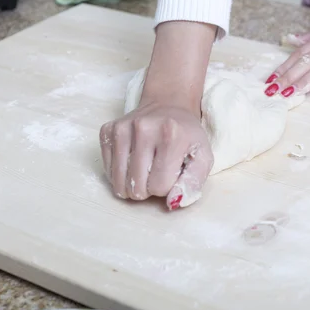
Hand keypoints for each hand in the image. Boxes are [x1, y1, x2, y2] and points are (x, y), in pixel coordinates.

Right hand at [99, 100, 213, 210]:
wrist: (168, 106)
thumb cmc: (186, 136)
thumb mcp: (202, 157)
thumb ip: (193, 182)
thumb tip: (172, 202)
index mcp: (171, 135)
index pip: (160, 186)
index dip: (166, 187)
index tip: (171, 173)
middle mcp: (143, 128)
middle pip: (137, 186)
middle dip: (148, 188)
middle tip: (157, 172)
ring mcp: (122, 128)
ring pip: (119, 182)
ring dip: (132, 185)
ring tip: (144, 171)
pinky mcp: (107, 130)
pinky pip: (107, 171)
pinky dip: (119, 174)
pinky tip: (131, 162)